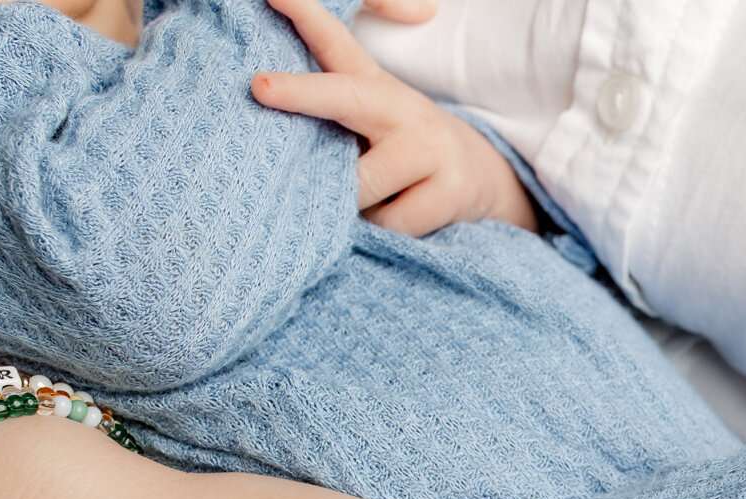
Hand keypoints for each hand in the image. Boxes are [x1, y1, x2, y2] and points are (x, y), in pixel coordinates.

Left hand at [252, 0, 539, 236]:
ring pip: (361, 184)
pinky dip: (383, 229)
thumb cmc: (404, 153)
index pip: (335, 44)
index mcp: (373, 87)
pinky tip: (398, 217)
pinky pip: (391, 221)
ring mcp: (430, 147)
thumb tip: (276, 118)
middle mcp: (401, 107)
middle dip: (302, 94)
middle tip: (261, 88)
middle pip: (345, 97)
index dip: (304, 15)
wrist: (484, 179)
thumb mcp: (370, 125)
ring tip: (371, 200)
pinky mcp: (451, 189)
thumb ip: (332, 117)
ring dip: (352, 204)